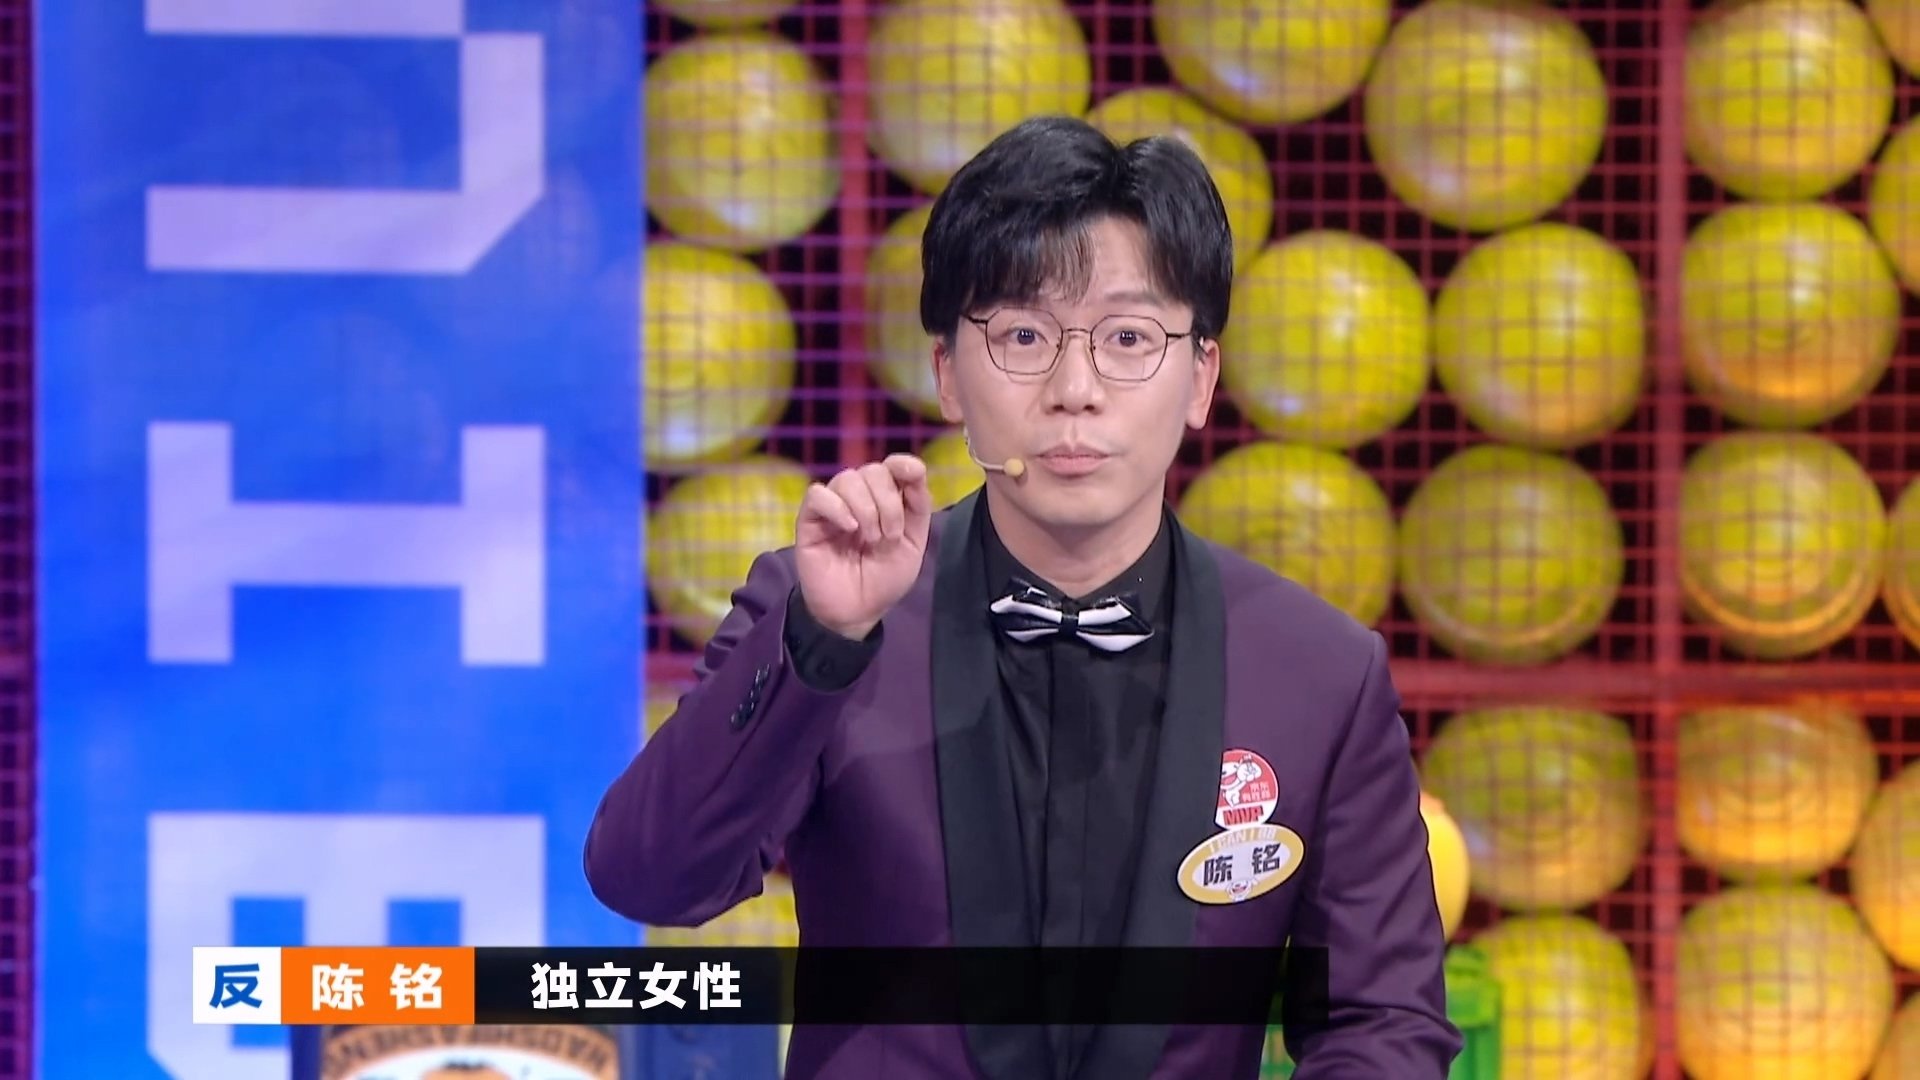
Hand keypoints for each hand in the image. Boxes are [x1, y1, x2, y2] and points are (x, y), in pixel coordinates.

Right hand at [794, 454, 934, 640]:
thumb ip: (917, 508)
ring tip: (870, 539)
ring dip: (866, 509)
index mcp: (885, 499)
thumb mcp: (912, 544)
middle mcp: (859, 497)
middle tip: (889, 536)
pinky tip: (849, 528)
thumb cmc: (883, 579)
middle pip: (872, 471)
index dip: (903, 464)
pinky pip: (818, 495)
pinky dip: (837, 507)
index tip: (913, 474)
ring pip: (847, 479)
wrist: (857, 612)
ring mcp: (833, 507)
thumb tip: (916, 471)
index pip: (892, 466)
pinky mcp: (809, 521)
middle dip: (888, 503)